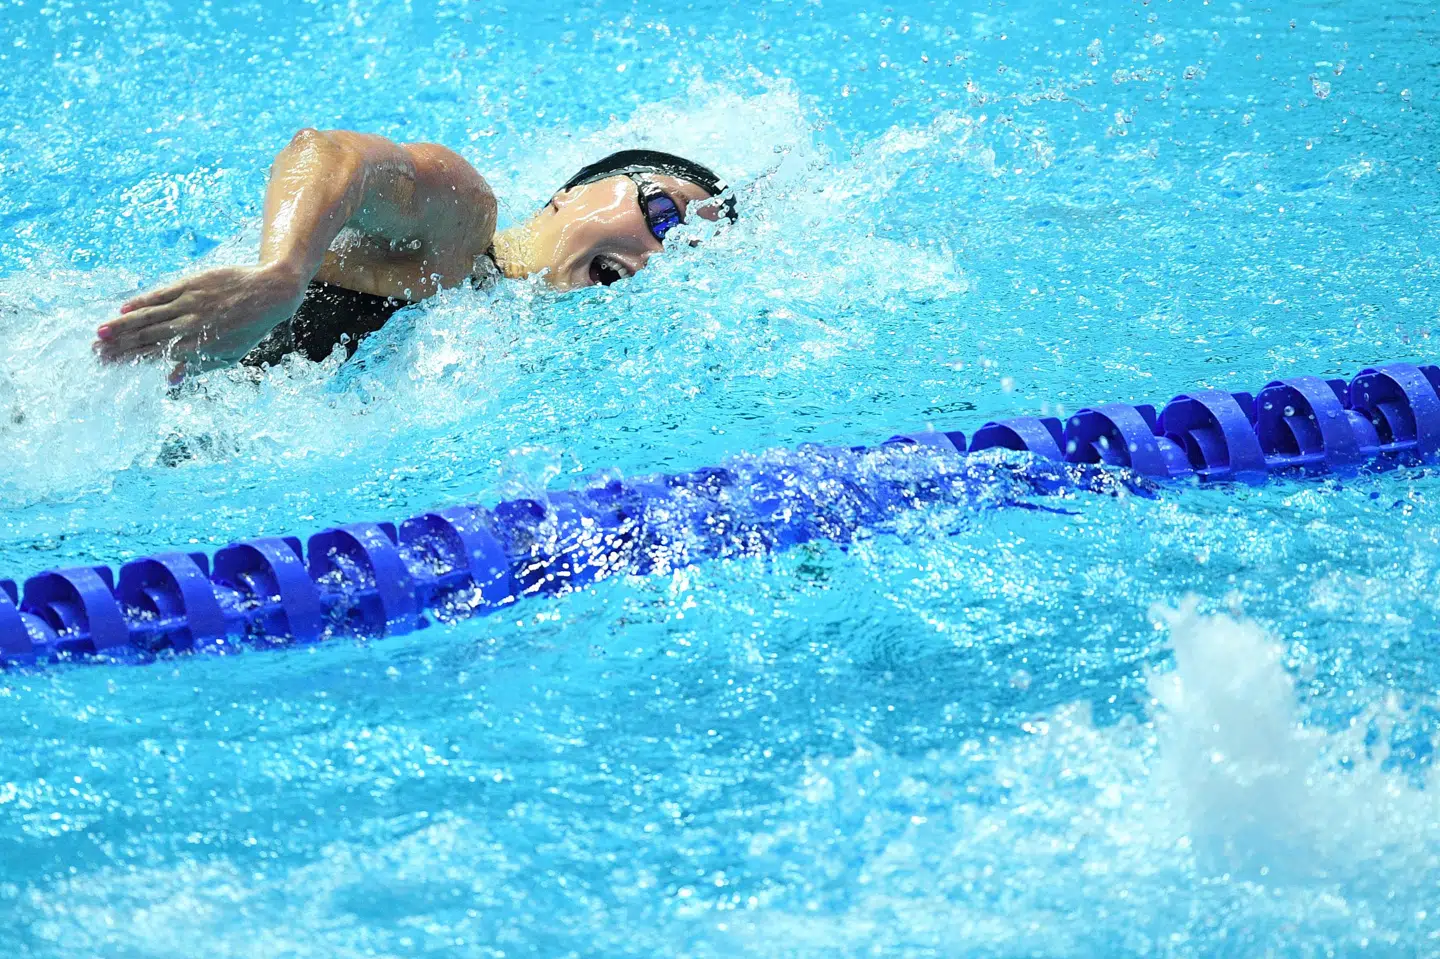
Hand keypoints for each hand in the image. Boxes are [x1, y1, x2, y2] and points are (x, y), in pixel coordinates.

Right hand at [95, 264, 308, 381]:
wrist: (270, 292)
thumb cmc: (250, 327)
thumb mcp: (230, 354)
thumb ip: (199, 366)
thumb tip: (170, 380)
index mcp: (202, 346)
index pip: (158, 355)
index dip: (132, 360)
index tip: (110, 364)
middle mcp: (193, 325)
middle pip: (149, 337)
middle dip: (120, 346)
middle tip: (95, 353)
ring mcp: (191, 303)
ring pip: (150, 316)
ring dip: (123, 325)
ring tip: (100, 333)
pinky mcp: (192, 284)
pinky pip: (162, 294)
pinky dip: (142, 301)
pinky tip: (123, 309)